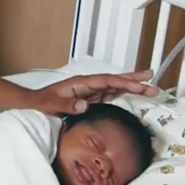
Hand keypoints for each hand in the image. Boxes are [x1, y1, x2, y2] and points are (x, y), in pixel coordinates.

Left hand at [29, 70, 157, 115]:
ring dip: (132, 86)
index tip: (140, 86)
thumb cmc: (40, 103)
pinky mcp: (89, 97)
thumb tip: (84, 105)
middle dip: (134, 80)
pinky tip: (132, 92)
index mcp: (81, 83)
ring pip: (115, 86)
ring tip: (150, 86)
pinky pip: (109, 93)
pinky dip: (122, 92)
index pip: (107, 81)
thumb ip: (67, 105)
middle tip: (153, 80)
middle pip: (115, 80)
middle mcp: (87, 84)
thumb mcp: (51, 105)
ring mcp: (89, 90)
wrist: (31, 103)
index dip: (124, 83)